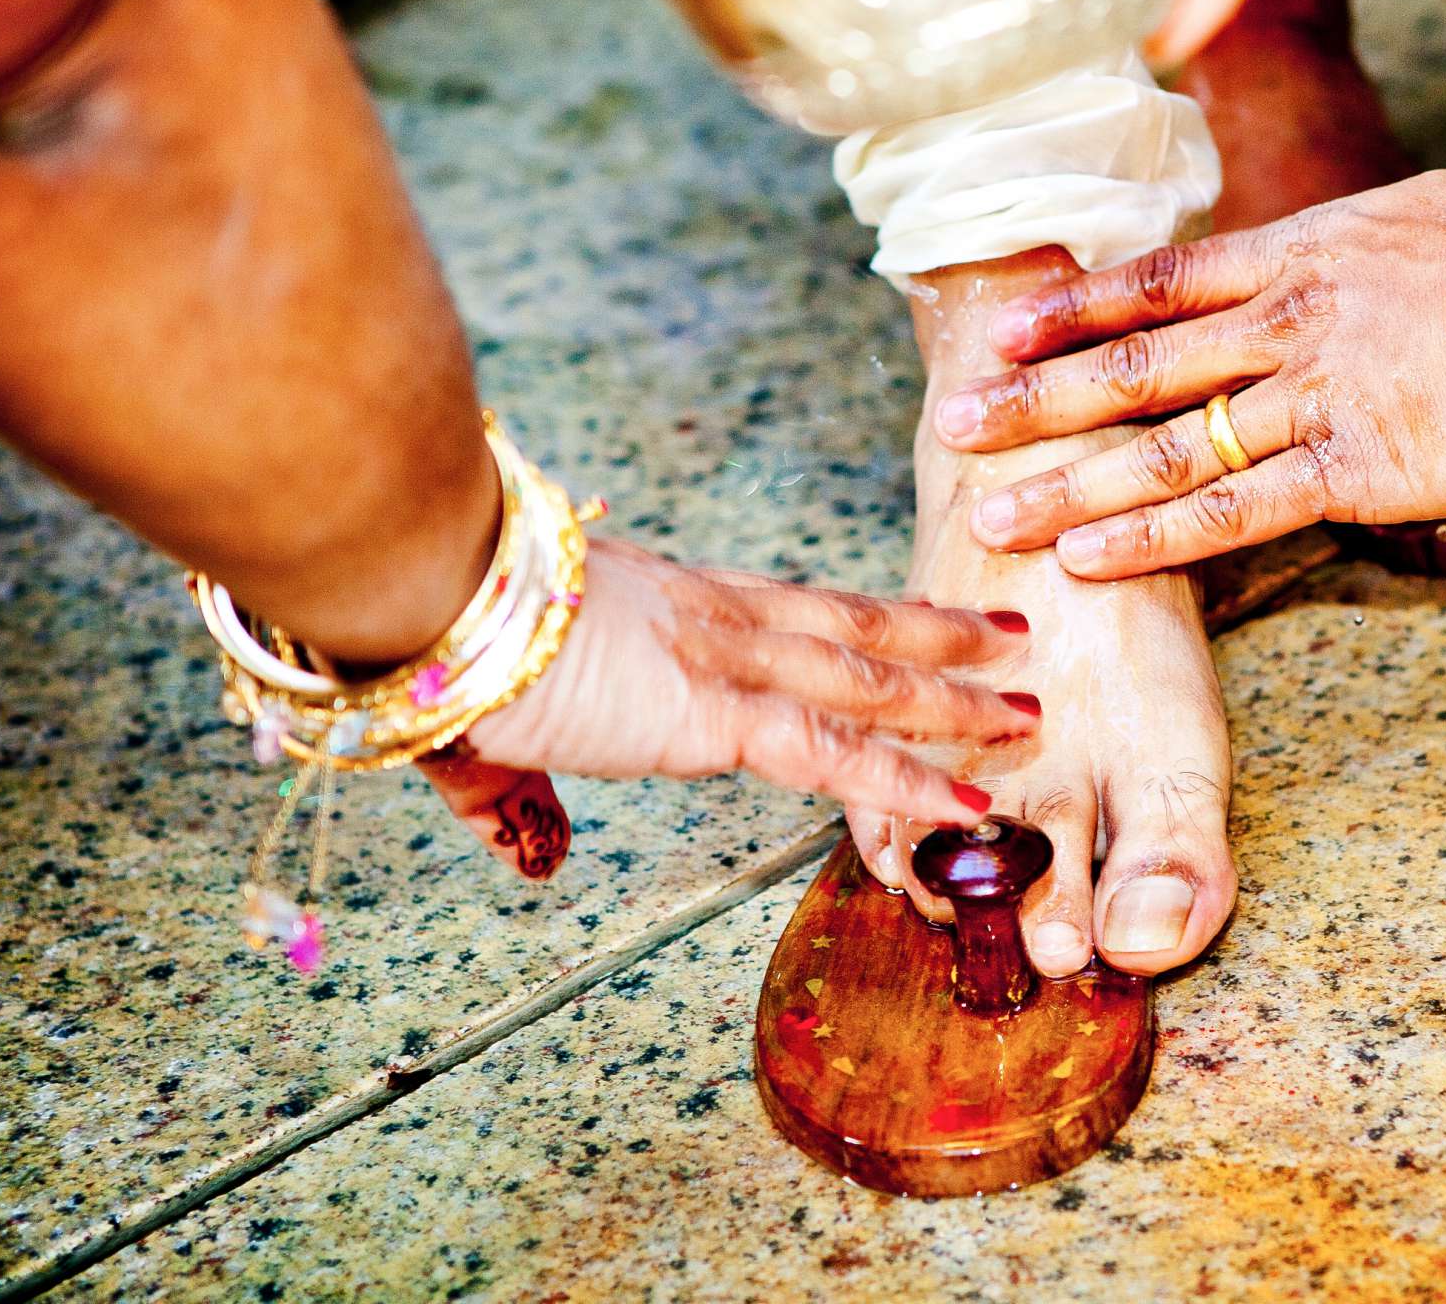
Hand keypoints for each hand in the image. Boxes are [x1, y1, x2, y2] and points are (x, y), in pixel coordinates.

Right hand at [422, 539, 1036, 877]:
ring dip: (957, 699)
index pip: (796, 614)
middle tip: (1016, 641)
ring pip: (873, 678)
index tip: (917, 624)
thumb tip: (535, 858)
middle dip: (943, 637)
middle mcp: (717, 619)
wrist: (417, 587)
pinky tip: (966, 803)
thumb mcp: (485, 730)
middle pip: (857, 626)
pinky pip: (836, 750)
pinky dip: (908, 780)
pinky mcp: (715, 711)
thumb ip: (518, 802)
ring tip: (1028, 710)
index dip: (864, 622)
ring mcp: (726, 658)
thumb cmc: (432, 636)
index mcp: (673, 606)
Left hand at [926, 167, 1445, 577]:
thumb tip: (1327, 262)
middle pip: (1128, 368)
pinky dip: (1152, 536)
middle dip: (1031, 402)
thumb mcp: (1416, 214)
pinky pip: (1231, 509)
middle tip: (949, 427)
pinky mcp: (1352, 469)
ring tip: (988, 511)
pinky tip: (1086, 556)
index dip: (1070, 312)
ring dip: (1066, 481)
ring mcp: (1309, 399)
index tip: (999, 333)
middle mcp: (1281, 325)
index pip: (1155, 286)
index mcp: (1296, 255)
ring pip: (1159, 446)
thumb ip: (1351, 251)